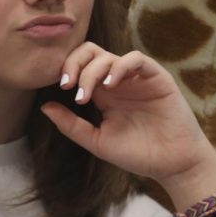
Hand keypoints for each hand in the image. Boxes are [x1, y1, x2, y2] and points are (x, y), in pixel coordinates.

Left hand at [40, 43, 215, 184]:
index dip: (67, 70)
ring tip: (87, 93)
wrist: (171, 164)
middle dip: (74, 63)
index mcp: (103, 93)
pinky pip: (136, 59)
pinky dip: (120, 66)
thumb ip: (71, 125)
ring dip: (93, 70)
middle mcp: (118, 81)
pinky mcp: (156, 77)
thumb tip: (44, 106)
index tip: (60, 88)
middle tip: (68, 85)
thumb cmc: (137, 154)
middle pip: (90, 52)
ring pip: (109, 55)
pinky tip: (110, 84)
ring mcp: (137, 78)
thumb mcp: (97, 141)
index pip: (80, 66)